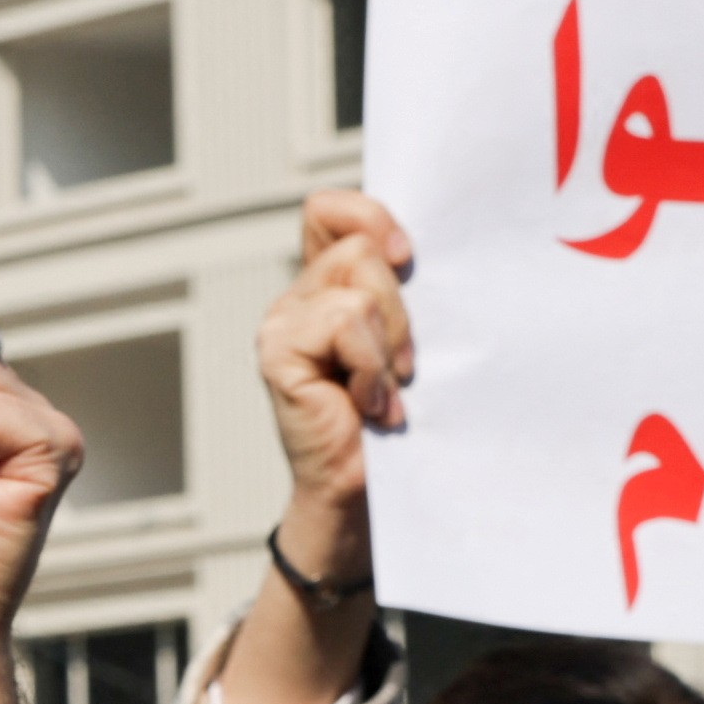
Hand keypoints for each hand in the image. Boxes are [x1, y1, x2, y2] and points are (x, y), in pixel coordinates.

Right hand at [255, 188, 414, 591]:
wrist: (363, 494)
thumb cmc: (393, 422)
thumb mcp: (405, 340)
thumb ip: (401, 292)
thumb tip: (424, 255)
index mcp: (325, 285)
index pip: (330, 209)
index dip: (369, 216)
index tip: (405, 257)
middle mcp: (297, 297)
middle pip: (361, 248)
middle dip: (400, 308)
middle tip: (402, 365)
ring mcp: (281, 322)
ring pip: (358, 284)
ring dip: (388, 343)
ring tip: (384, 389)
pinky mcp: (278, 351)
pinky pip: (343, 320)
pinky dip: (370, 364)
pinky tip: (368, 403)